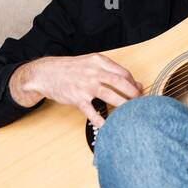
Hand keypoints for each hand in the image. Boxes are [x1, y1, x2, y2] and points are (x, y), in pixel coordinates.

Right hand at [9, 53, 142, 127]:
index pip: (123, 72)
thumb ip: (110, 71)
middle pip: (120, 83)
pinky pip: (92, 111)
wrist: (46, 73)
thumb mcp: (90, 63)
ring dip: (123, 105)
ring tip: (131, 113)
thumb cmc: (71, 69)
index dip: (134, 83)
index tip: (139, 91)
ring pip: (110, 95)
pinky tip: (108, 126)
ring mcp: (85, 85)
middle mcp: (93, 72)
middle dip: (134, 94)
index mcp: (98, 61)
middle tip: (140, 103)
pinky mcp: (77, 98)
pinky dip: (101, 120)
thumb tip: (133, 82)